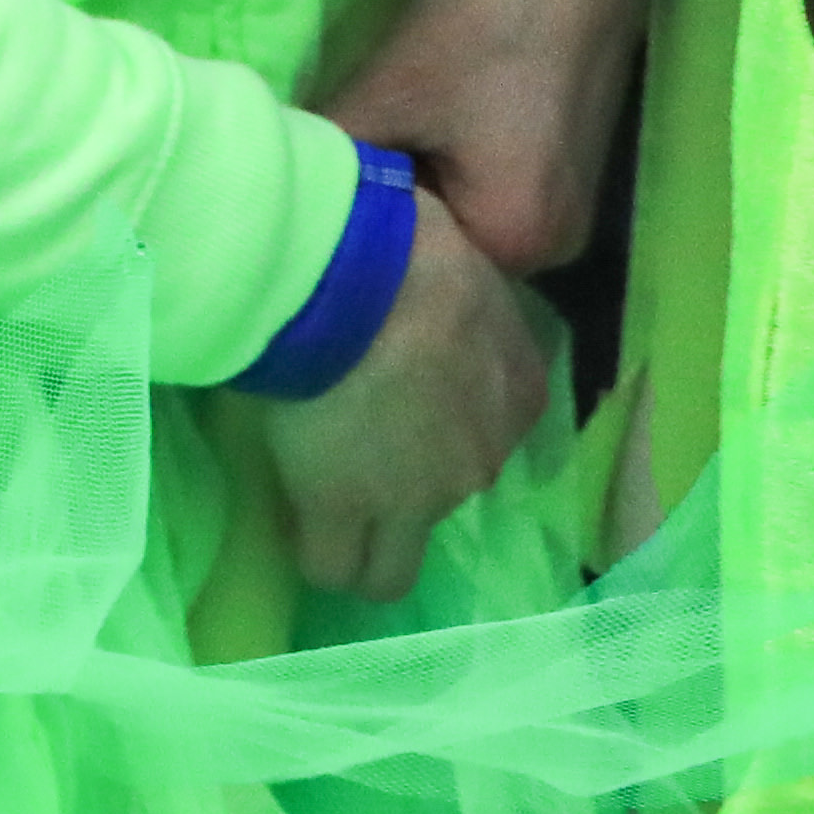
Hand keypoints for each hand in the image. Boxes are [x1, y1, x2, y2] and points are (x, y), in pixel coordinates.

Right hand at [258, 187, 554, 601]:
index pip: (496, 436)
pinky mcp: (345, 515)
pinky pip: (333, 566)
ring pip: (392, 568)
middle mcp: (482, 459)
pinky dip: (316, 550)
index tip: (409, 401)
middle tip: (364, 447)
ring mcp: (417, 500)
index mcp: (519, 393)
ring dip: (364, 541)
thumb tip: (438, 325)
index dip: (449, 426)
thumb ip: (468, 323)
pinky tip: (294, 518)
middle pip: (448, 499)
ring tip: (325, 498)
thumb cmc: (412, 246)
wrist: (354, 274)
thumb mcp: (469, 274)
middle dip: (410, 486)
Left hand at [325, 0, 652, 277]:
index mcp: (518, 244)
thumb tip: (277, 194)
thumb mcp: (387, 88)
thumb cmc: (484, 13)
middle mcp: (558, 246)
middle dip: (398, 207)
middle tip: (351, 161)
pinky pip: (499, 188)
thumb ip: (329, 157)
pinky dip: (461, 162)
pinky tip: (436, 116)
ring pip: (470, 215)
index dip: (365, 230)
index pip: (413, 271)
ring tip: (390, 132)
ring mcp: (573, 204)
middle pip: (447, 248)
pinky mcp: (575, 162)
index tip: (324, 194)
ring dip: (428, 181)